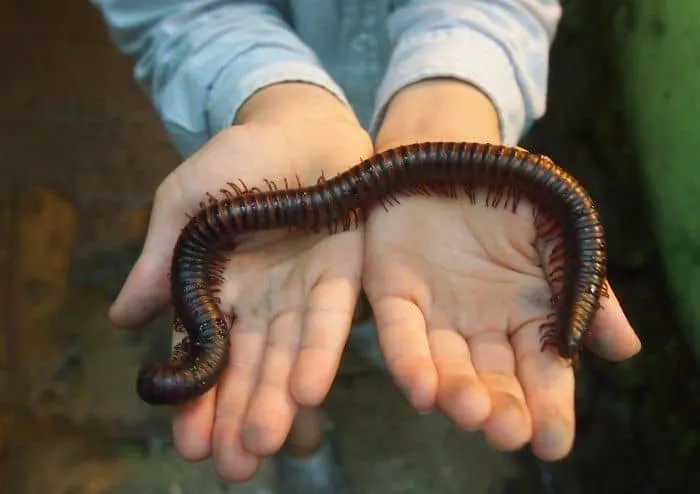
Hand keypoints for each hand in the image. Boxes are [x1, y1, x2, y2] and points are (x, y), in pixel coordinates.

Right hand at [108, 84, 372, 479]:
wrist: (298, 123)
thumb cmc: (236, 160)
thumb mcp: (182, 204)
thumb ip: (157, 259)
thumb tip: (120, 320)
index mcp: (221, 290)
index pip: (207, 356)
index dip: (199, 399)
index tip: (190, 443)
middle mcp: (264, 302)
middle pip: (251, 368)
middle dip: (241, 416)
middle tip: (234, 466)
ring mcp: (304, 291)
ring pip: (289, 355)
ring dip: (277, 398)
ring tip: (266, 443)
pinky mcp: (345, 274)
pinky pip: (330, 317)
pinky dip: (318, 351)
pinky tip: (307, 390)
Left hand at [364, 79, 641, 460]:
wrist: (458, 154)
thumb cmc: (514, 197)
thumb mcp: (562, 235)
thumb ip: (586, 290)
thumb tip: (624, 349)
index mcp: (527, 317)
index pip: (542, 372)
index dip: (548, 407)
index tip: (551, 442)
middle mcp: (481, 326)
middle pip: (492, 378)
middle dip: (500, 407)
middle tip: (506, 432)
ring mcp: (437, 313)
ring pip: (445, 364)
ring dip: (456, 391)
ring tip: (470, 412)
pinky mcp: (395, 294)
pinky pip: (400, 333)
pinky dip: (409, 361)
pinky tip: (421, 389)